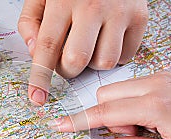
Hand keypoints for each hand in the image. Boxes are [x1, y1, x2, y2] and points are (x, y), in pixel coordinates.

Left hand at [18, 0, 147, 104]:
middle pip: (77, 61)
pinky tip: (107, 39)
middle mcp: (93, 6)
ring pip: (104, 63)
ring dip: (92, 62)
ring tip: (90, 43)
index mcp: (64, 0)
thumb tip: (34, 52)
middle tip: (66, 59)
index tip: (37, 98)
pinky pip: (125, 56)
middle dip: (67, 69)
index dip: (40, 77)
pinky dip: (114, 55)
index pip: (48, 46)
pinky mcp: (140, 17)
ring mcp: (120, 12)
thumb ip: (30, 21)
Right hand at [50, 71, 170, 138]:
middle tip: (134, 135)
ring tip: (147, 127)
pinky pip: (132, 87)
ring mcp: (159, 77)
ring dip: (122, 111)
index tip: (58, 124)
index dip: (78, 121)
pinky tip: (153, 116)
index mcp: (155, 106)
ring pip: (117, 91)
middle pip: (106, 97)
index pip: (104, 113)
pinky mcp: (164, 76)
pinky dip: (133, 103)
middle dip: (109, 118)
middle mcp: (154, 85)